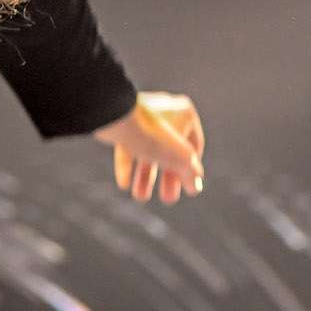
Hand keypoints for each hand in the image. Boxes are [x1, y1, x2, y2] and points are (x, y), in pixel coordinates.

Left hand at [91, 91, 205, 204]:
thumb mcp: (180, 160)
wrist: (115, 120)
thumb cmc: (153, 136)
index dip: (191, 170)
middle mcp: (165, 111)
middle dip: (167, 178)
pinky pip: (128, 146)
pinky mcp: (121, 122)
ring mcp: (142, 115)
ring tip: (140, 197)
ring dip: (145, 176)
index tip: (189, 187)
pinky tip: (124, 184)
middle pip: (170, 151)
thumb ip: (191, 174)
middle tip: (167, 199)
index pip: (194, 146)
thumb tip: (195, 186)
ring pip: (147, 150)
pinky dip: (127, 165)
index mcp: (185, 114)